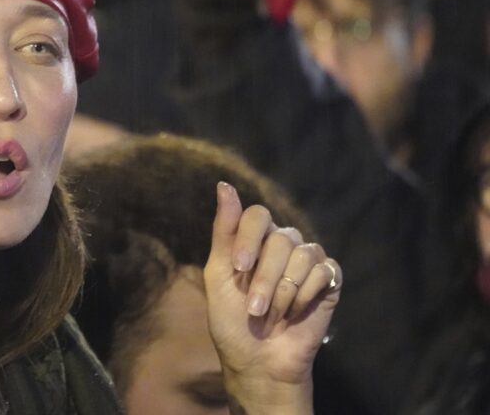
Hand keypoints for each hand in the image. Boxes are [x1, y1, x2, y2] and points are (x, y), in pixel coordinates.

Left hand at [204, 182, 340, 413]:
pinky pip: (324, 271)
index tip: (239, 268)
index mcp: (253, 240)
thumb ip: (224, 231)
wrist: (259, 362)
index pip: (257, 215)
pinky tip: (296, 311)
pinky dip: (306, 295)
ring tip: (274, 313)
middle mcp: (281, 245)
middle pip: (281, 238)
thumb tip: (223, 184)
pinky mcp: (328, 281)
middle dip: (264, 278)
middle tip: (254, 307)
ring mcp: (306, 261)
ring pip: (303, 253)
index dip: (249, 238)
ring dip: (284, 291)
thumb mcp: (218, 274)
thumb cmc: (232, 321)